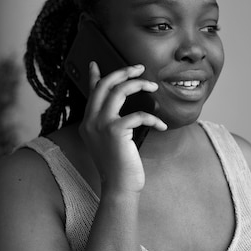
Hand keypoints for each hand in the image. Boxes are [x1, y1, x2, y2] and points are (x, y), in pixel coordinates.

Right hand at [79, 62, 166, 194]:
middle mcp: (90, 121)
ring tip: (153, 86)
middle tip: (140, 68)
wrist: (119, 187)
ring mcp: (101, 125)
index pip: (91, 92)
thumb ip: (111, 124)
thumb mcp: (111, 142)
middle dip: (124, 71)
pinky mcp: (115, 131)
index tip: (95, 63)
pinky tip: (161, 125)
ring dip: (139, 84)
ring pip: (119, 91)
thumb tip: (123, 110)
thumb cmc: (119, 166)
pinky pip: (138, 114)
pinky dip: (153, 118)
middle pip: (105, 84)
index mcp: (88, 122)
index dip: (94, 76)